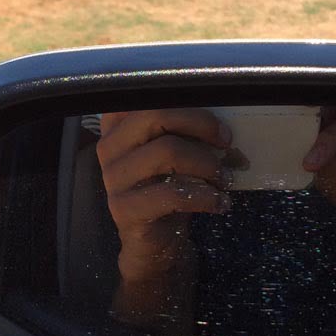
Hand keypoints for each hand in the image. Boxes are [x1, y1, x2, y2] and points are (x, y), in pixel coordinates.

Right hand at [96, 109, 232, 318]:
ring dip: (206, 164)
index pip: (147, 95)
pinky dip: (205, 196)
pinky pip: (171, 193)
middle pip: (154, 114)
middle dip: (200, 125)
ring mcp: (113, 178)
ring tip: (225, 179)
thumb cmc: (169, 187)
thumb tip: (227, 127)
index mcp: (118, 125)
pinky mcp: (124, 208)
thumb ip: (189, 132)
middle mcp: (109, 146)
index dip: (187, 104)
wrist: (155, 241)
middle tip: (227, 144)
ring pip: (166, 151)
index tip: (217, 125)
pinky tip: (220, 203)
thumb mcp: (177, 153)